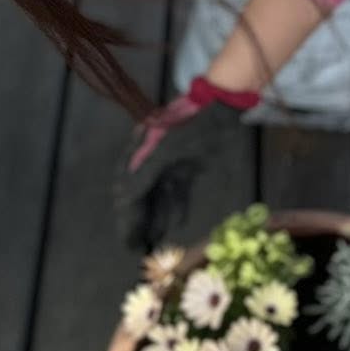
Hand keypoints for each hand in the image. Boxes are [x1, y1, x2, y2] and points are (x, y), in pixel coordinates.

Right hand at [118, 79, 254, 248]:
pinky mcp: (187, 166)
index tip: (129, 240)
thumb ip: (145, 173)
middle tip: (137, 247)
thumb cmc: (196, 124)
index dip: (128, 217)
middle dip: (139, 222)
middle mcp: (151, 158)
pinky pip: (177, 191)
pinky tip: (176, 224)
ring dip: (157, 217)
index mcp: (141, 152)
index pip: (128, 190)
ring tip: (154, 240)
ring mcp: (169, 163)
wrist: (224, 104)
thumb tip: (125, 198)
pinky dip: (176, 206)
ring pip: (158, 196)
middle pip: (141, 196)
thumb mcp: (168, 148)